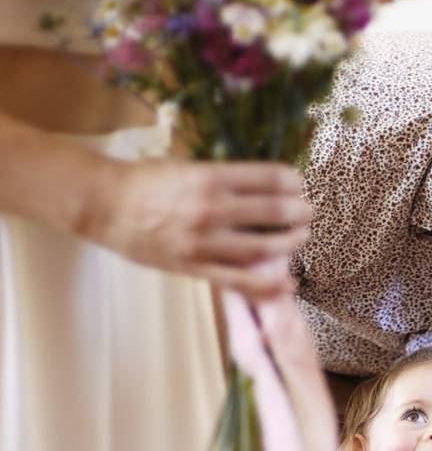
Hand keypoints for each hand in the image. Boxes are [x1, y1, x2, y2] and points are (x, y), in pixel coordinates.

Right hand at [83, 159, 311, 297]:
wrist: (104, 205)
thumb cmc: (146, 181)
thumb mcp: (187, 166)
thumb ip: (223, 176)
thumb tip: (262, 182)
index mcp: (211, 177)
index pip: (269, 178)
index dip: (293, 182)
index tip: (300, 184)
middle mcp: (212, 209)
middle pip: (274, 211)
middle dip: (299, 212)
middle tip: (308, 212)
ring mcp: (205, 242)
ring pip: (265, 247)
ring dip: (291, 242)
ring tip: (301, 237)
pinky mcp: (195, 267)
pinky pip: (239, 281)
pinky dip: (268, 284)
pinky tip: (288, 283)